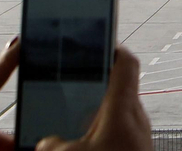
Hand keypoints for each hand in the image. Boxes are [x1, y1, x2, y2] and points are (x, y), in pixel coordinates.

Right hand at [35, 48, 150, 150]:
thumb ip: (52, 142)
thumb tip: (45, 142)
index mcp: (124, 108)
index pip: (126, 62)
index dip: (111, 47)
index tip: (95, 41)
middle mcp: (135, 116)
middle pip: (116, 86)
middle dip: (94, 82)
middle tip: (72, 80)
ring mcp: (137, 132)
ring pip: (115, 110)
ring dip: (95, 109)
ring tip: (70, 113)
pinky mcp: (133, 146)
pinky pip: (116, 130)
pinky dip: (100, 130)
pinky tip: (81, 139)